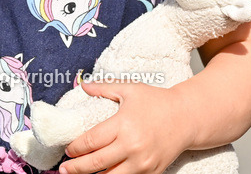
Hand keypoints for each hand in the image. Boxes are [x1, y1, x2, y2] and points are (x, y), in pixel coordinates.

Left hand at [60, 82, 195, 173]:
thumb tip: (83, 85)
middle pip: (96, 163)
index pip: (91, 141)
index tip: (67, 150)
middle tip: (63, 170)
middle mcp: (132, 146)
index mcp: (123, 124)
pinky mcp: (152, 173)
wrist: (187, 117)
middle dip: (76, 168)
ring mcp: (143, 163)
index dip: (75, 148)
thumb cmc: (157, 101)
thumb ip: (104, 88)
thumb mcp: (130, 89)